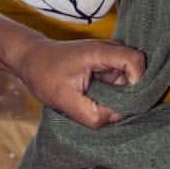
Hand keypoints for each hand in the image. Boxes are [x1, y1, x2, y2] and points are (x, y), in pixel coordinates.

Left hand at [12, 36, 144, 127]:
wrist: (30, 58)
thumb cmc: (44, 74)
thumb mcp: (65, 100)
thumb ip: (93, 114)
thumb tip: (117, 118)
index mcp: (99, 52)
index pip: (135, 60)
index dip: (139, 81)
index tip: (127, 102)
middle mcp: (107, 50)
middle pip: (136, 70)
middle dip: (130, 94)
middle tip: (113, 111)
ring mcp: (106, 58)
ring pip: (128, 79)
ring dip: (121, 96)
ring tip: (100, 106)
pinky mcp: (103, 66)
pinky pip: (119, 81)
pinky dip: (114, 95)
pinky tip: (98, 103)